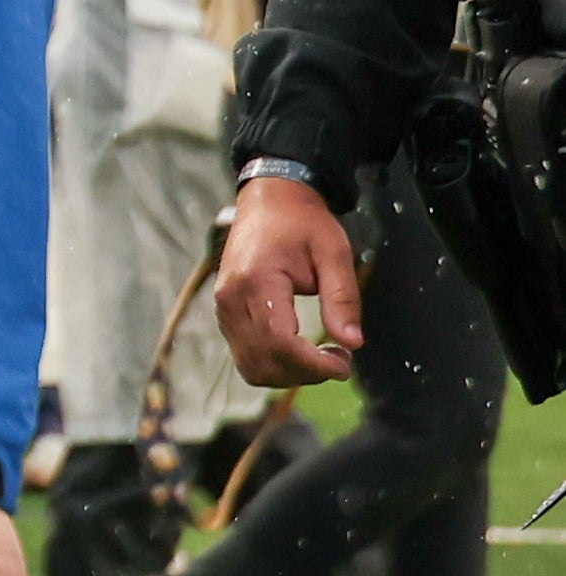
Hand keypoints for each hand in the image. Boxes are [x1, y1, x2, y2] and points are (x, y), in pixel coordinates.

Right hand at [216, 176, 361, 384]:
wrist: (268, 201)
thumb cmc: (302, 222)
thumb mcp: (334, 253)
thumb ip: (342, 298)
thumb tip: (352, 343)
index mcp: (257, 280)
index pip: (280, 341)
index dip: (313, 364)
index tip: (344, 365)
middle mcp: (231, 298)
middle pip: (263, 360)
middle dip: (305, 373)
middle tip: (340, 361)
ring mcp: (223, 307)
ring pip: (251, 365)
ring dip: (289, 374)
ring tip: (320, 358)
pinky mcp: (225, 313)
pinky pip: (245, 355)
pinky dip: (274, 365)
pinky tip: (300, 352)